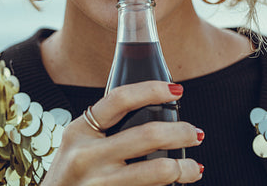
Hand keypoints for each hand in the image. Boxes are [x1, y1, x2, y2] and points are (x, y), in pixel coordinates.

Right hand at [40, 81, 203, 185]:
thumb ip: (102, 130)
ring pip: (158, 170)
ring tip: (194, 168)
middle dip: (182, 132)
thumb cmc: (69, 176)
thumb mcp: (76, 146)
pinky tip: (178, 185)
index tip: (176, 90)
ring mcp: (99, 184)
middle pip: (148, 134)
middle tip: (196, 133)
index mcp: (78, 132)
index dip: (152, 90)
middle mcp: (86, 156)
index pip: (119, 99)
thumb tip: (152, 113)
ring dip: (184, 167)